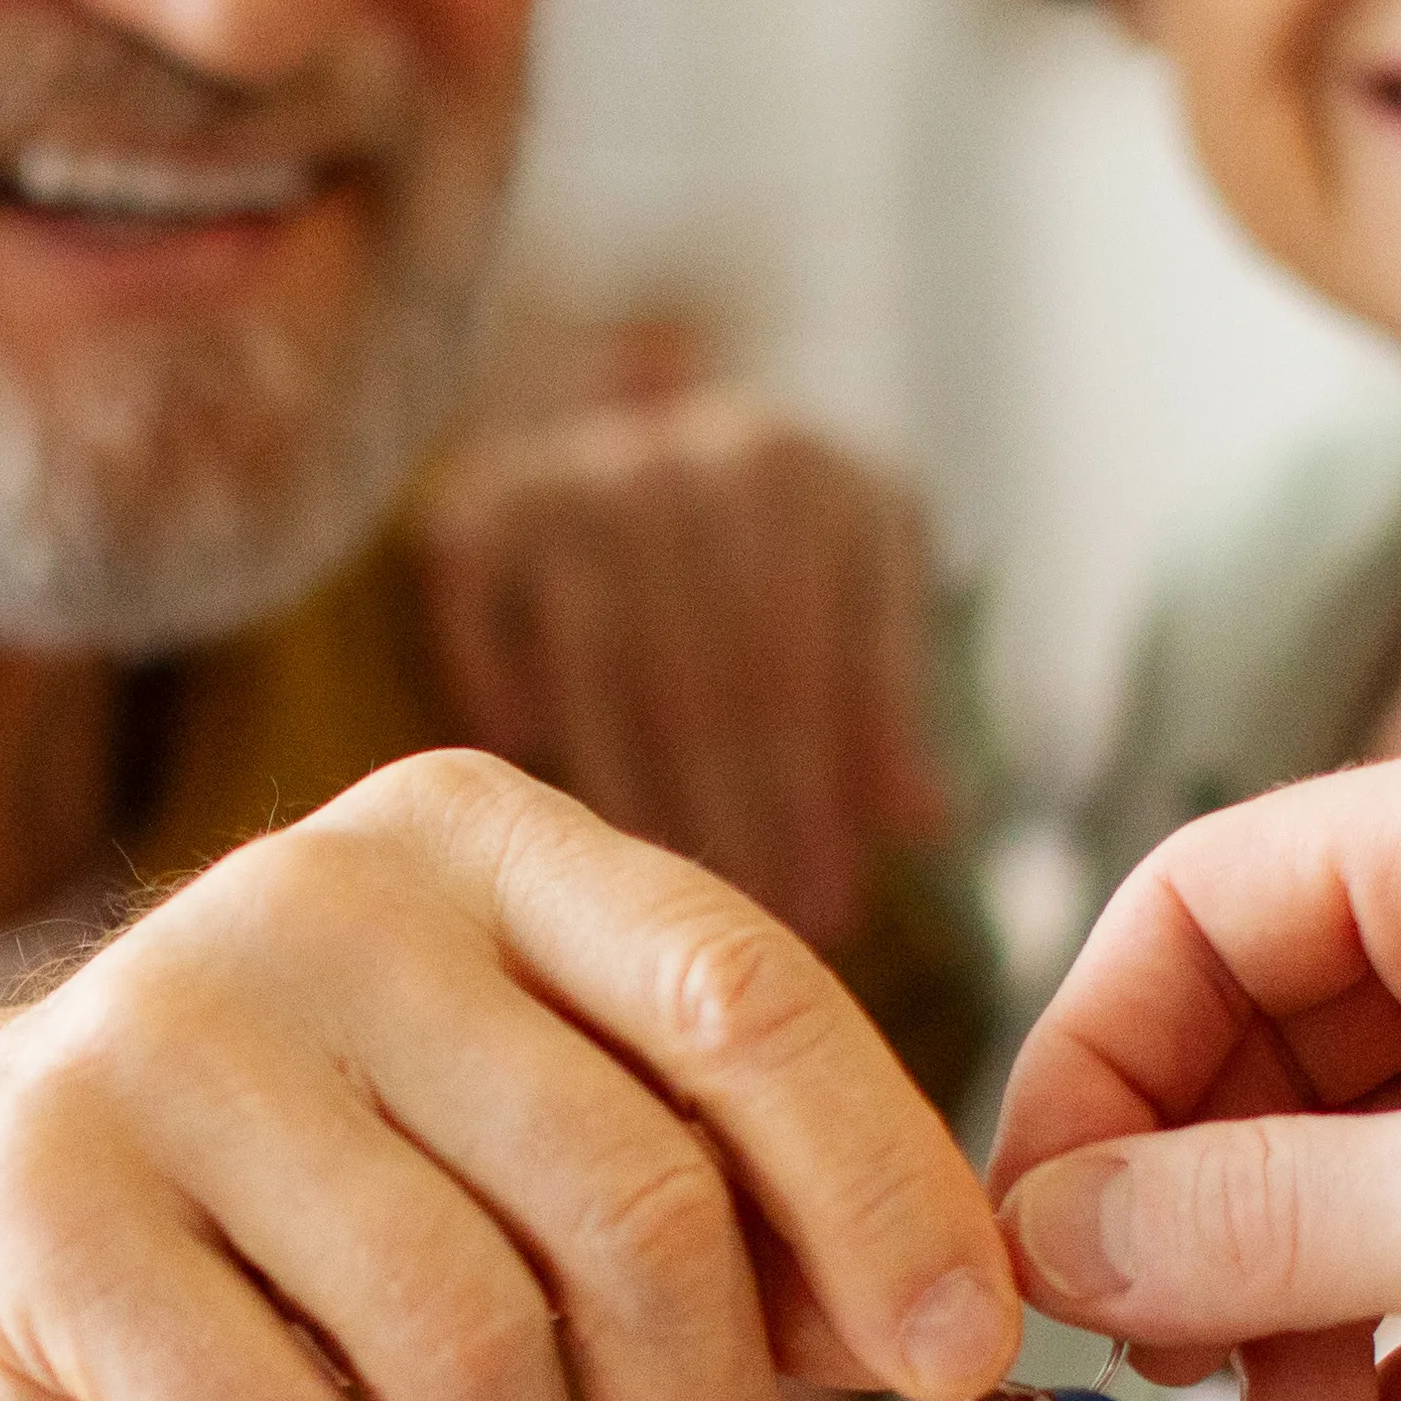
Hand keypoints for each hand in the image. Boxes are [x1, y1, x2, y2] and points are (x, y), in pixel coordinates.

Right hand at [0, 753, 1025, 1400]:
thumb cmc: (287, 1185)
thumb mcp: (510, 1123)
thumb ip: (724, 1186)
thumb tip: (956, 1314)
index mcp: (469, 841)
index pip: (742, 997)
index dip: (881, 1191)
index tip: (960, 1351)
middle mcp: (318, 901)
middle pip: (634, 1201)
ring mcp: (162, 1046)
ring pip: (473, 1347)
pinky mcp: (44, 1216)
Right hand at [412, 390, 955, 956]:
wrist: (622, 453)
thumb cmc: (760, 573)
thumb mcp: (851, 611)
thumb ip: (882, 709)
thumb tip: (923, 820)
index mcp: (811, 481)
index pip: (819, 658)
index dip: (824, 796)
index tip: (829, 910)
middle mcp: (696, 458)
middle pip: (721, 669)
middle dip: (744, 820)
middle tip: (746, 947)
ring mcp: (581, 475)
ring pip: (611, 663)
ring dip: (638, 803)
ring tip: (660, 933)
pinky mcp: (478, 502)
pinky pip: (486, 620)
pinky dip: (507, 705)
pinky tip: (527, 818)